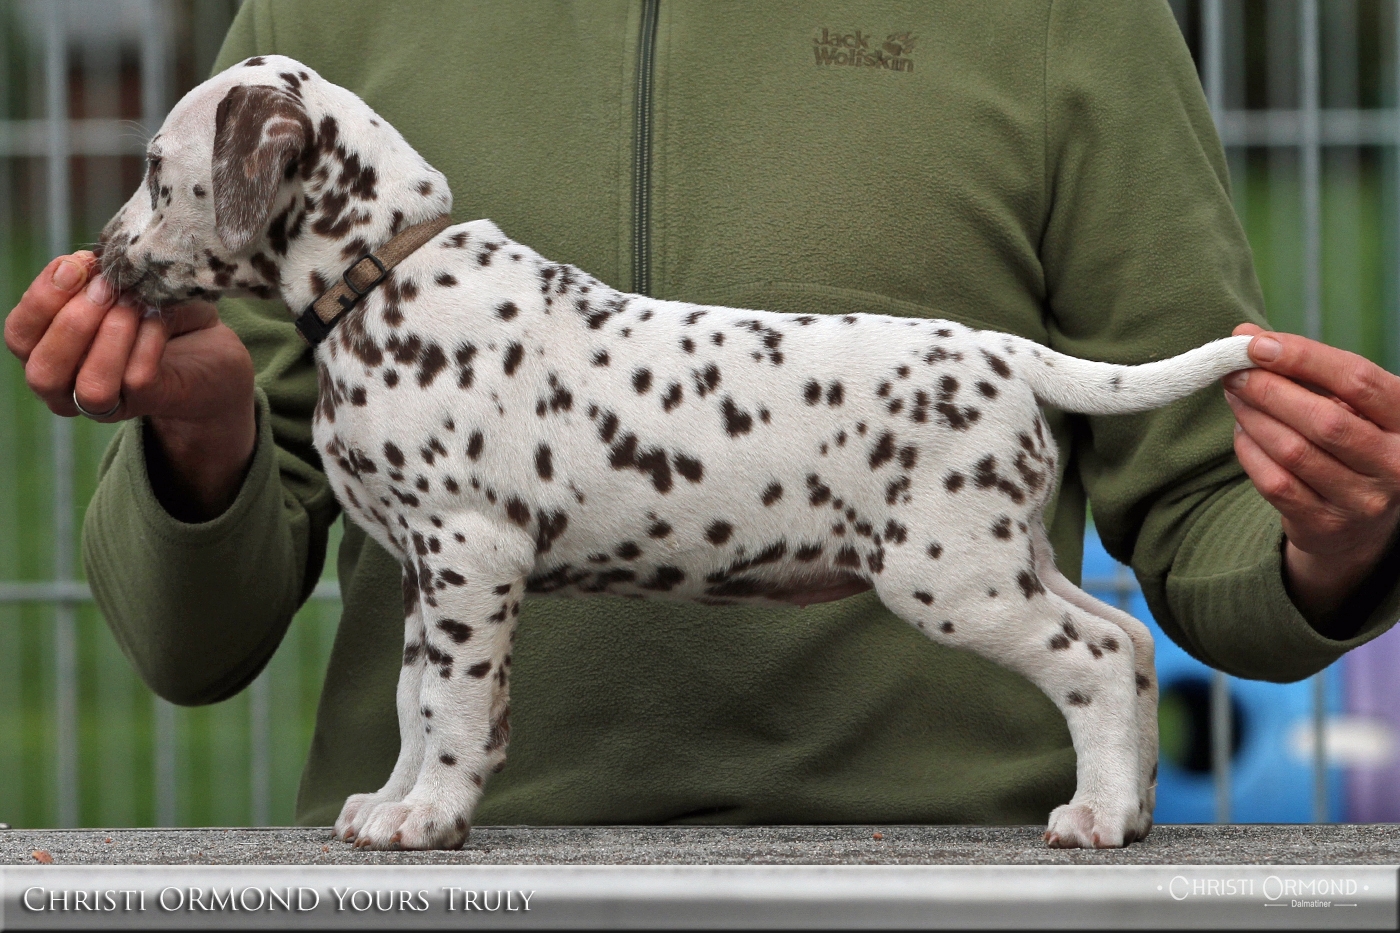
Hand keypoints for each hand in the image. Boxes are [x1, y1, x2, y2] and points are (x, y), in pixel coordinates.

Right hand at [4, 252, 256, 519]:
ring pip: (88, 386)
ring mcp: (111, 403)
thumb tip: (100, 259)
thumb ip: (108, 278)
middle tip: (107, 287)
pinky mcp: (150, 404)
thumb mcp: (131, 290)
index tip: (77, 264)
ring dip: (110, 336)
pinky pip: (137, 380)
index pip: (20, 334)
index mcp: (50, 352)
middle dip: (71, 321)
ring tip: (133, 304)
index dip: (41, 297)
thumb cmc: (164, 319)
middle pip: (42, 368)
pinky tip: (160, 318)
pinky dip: (148, 342)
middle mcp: (70, 387)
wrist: (218, 358)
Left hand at [1224, 323, 1399, 630]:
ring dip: (1253, 418)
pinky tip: (1242, 433)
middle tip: (1233, 372)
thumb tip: (1243, 336)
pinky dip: (1249, 452)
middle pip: (1323, 419)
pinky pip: (1274, 482)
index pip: (1356, 379)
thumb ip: (1301, 368)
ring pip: (1293, 451)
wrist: (1358, 524)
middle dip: (1269, 390)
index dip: (1303, 357)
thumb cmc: (1350, 443)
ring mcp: (1363, 499)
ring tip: (1234, 396)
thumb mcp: (1343, 402)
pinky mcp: (1326, 524)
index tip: (1256, 344)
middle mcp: (1395, 462)